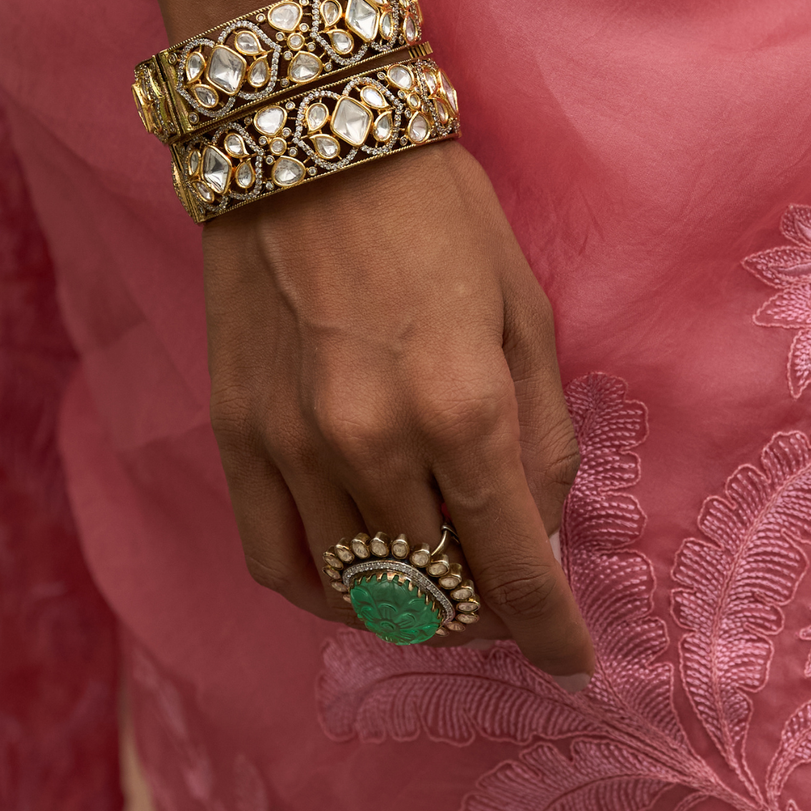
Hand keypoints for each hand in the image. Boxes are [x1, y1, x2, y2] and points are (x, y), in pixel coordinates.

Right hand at [204, 141, 594, 681]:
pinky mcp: (236, 432)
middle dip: (488, 604)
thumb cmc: (438, 215)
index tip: (574, 665)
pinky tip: (355, 580)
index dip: (552, 631)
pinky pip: (273, 557)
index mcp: (463, 404)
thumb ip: (541, 433)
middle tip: (505, 585)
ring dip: (412, 601)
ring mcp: (291, 442)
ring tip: (440, 581)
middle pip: (438, 585)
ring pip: (358, 584)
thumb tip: (541, 531)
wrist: (314, 146)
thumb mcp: (524, 309)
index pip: (516, 566)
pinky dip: (323, 592)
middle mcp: (372, 440)